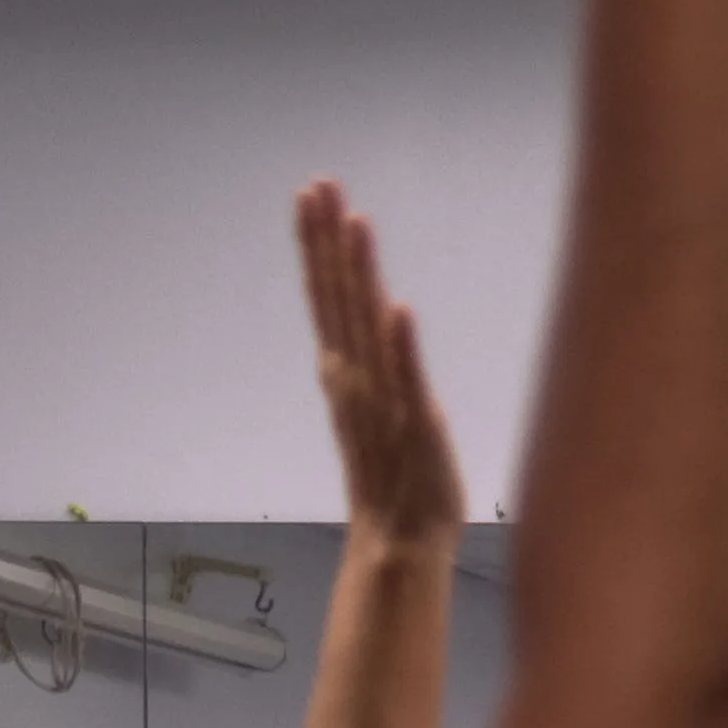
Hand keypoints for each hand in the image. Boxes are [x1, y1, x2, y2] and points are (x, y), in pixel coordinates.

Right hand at [294, 179, 461, 549]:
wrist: (401, 543)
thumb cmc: (396, 475)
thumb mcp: (379, 404)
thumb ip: (372, 359)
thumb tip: (372, 312)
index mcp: (346, 367)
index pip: (327, 292)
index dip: (318, 241)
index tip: (311, 191)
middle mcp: (355, 376)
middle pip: (336, 295)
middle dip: (326, 239)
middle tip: (318, 183)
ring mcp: (382, 400)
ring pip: (365, 325)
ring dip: (360, 274)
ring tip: (356, 221)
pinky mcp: (416, 426)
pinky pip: (406, 381)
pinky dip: (401, 347)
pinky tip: (398, 308)